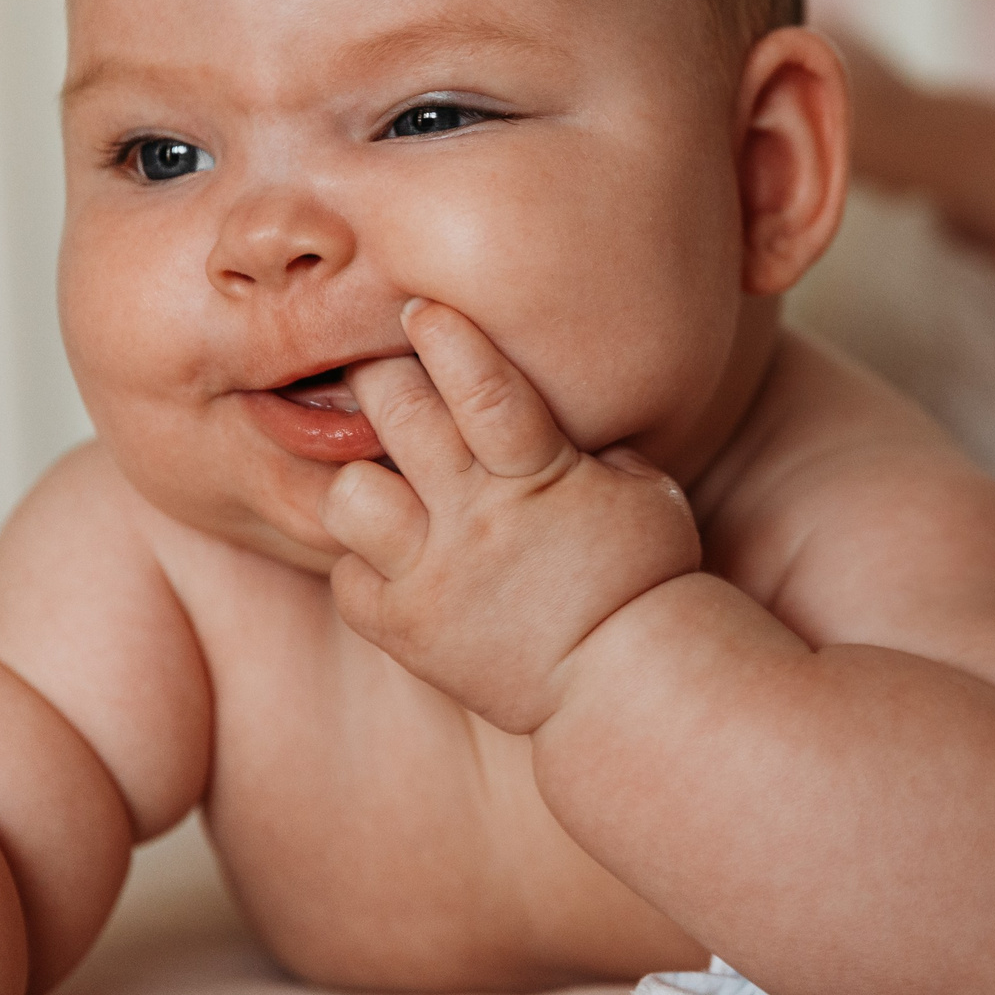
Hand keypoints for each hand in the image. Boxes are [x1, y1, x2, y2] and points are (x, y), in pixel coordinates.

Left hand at [320, 300, 701, 732]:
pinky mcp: (408, 630)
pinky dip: (362, 567)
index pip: (481, 390)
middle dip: (380, 382)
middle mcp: (475, 520)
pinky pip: (347, 581)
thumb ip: (591, 445)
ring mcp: (435, 577)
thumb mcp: (645, 491)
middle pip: (397, 419)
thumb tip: (557, 408)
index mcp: (539, 476)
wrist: (626, 684)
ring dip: (361, 481)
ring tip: (385, 483)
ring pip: (348, 497)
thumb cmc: (647, 579)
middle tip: (380, 376)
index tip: (419, 309)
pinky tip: (394, 561)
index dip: (445, 341)